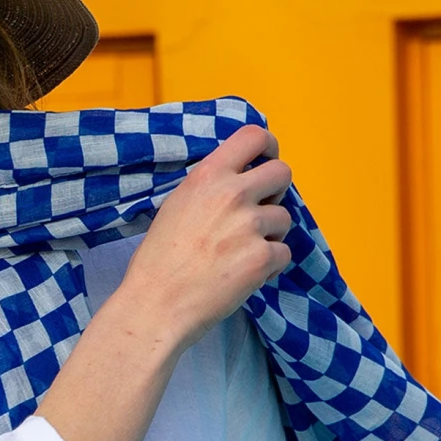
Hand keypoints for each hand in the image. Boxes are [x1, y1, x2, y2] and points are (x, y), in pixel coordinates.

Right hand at [118, 123, 292, 352]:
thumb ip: (211, 187)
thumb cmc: (159, 259)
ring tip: (239, 253)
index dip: (268, 147)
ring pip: (284, 218)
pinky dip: (269, 266)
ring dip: (269, 235)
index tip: (266, 160)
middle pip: (282, 172)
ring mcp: (250, 225)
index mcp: (208, 176)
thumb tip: (241, 179)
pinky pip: (283, 253)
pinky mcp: (262, 257)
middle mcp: (232, 194)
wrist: (156, 304)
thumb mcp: (177, 204)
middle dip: (276, 192)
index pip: (255, 136)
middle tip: (259, 211)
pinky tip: (243, 275)